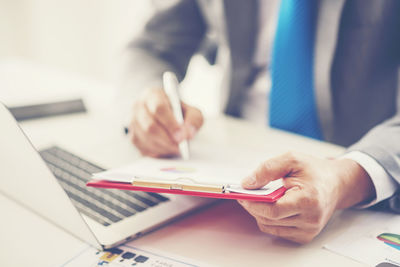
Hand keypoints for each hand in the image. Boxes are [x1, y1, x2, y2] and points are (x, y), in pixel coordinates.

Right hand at [129, 88, 202, 156]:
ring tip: (177, 148)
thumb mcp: (192, 112)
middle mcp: (139, 106)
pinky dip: (157, 152)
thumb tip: (188, 134)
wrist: (171, 119)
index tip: (181, 136)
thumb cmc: (180, 113)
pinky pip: (143, 148)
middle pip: (150, 126)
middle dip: (167, 139)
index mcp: (153, 94)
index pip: (159, 108)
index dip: (170, 124)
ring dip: (163, 147)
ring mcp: (133, 122)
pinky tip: (167, 149)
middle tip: (180, 146)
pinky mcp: (133, 137)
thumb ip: (193, 121)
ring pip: (146, 139)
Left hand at [238, 152, 374, 243]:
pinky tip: (271, 206)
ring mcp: (308, 230)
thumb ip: (268, 169)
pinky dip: (269, 219)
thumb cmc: (315, 171)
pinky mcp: (305, 236)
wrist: (337, 184)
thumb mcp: (291, 159)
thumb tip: (247, 183)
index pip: (273, 210)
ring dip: (259, 213)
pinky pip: (277, 230)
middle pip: (269, 219)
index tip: (242, 194)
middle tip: (245, 194)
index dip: (254, 204)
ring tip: (258, 198)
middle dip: (253, 206)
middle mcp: (310, 219)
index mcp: (309, 200)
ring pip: (270, 227)